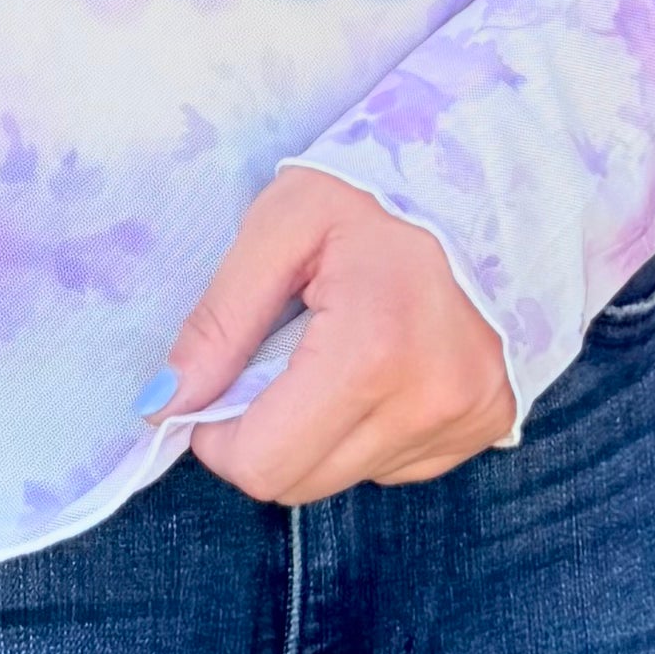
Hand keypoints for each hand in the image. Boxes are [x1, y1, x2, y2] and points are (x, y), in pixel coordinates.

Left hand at [155, 167, 514, 505]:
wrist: (486, 170)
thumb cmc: (373, 187)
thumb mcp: (281, 226)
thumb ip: (220, 320)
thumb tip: (164, 404)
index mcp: (372, 349)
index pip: (264, 464)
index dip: (220, 435)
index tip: (218, 384)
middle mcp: (430, 400)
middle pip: (301, 484)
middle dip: (266, 433)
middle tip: (273, 356)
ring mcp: (468, 418)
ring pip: (347, 477)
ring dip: (320, 430)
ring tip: (337, 347)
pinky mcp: (490, 422)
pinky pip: (397, 464)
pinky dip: (370, 426)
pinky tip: (381, 361)